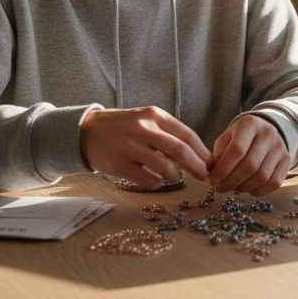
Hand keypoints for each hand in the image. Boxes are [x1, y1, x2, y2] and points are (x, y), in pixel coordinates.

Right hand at [79, 106, 212, 189]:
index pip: (187, 135)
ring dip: (176, 176)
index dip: (202, 152)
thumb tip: (198, 154)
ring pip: (165, 167)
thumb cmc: (123, 127)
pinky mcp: (119, 164)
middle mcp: (143, 128)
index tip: (211, 163)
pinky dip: (157, 183)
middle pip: (180, 150)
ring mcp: (130, 146)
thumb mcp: (146, 120)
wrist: (86, 131)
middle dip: (197, 166)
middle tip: (204, 176)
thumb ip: (168, 133)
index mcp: (154, 115)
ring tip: (175, 176)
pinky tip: (155, 180)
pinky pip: (148, 180)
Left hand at [209, 115, 290, 195]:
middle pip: (250, 165)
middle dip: (231, 181)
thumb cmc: (241, 137)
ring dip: (243, 187)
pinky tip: (248, 189)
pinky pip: (274, 182)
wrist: (265, 131)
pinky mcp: (287, 161)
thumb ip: (219, 153)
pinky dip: (259, 191)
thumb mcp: (227, 137)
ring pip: (262, 176)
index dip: (223, 169)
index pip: (237, 150)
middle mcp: (268, 133)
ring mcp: (280, 147)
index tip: (213, 180)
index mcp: (250, 124)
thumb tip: (215, 175)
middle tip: (220, 188)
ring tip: (232, 188)